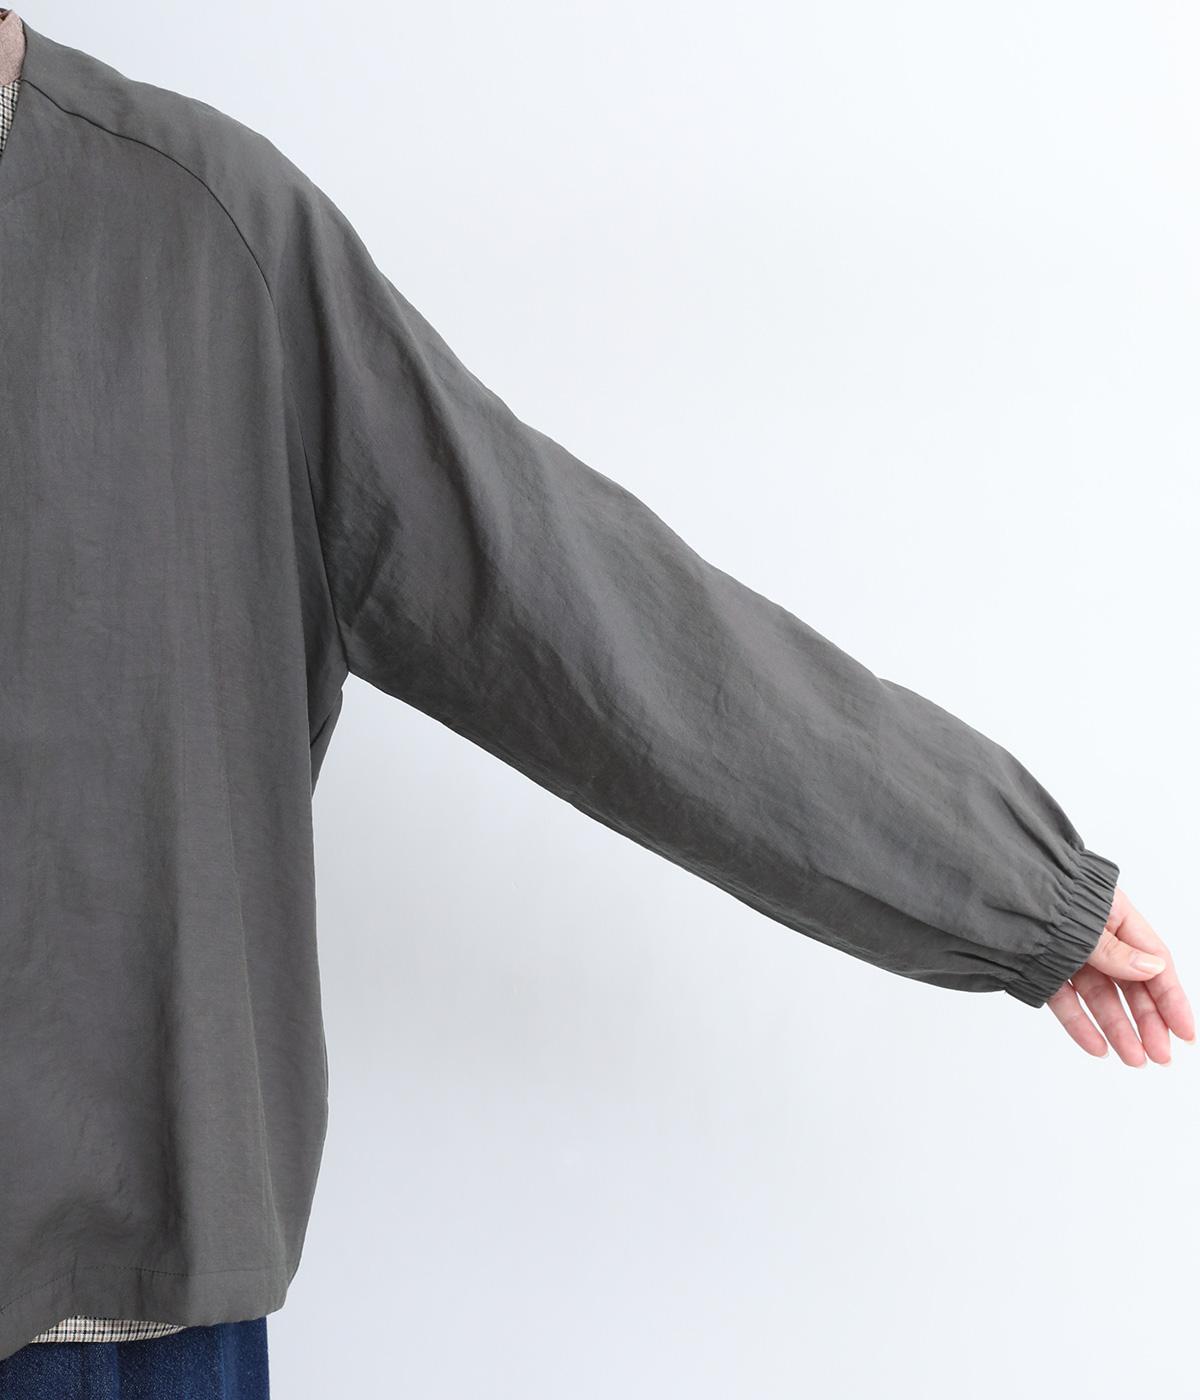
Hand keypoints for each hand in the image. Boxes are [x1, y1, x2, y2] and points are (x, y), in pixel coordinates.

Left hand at [1047, 886, 1193, 1064]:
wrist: (983, 884)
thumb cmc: (1035, 888)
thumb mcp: (1082, 921)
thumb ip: (1114, 950)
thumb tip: (1153, 969)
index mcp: (1113, 914)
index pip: (1154, 960)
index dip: (1171, 999)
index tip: (1185, 1033)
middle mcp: (1094, 935)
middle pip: (1130, 983)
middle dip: (1147, 1021)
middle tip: (1159, 1056)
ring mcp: (1068, 952)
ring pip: (1100, 996)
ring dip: (1117, 1028)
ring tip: (1133, 1060)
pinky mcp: (1041, 967)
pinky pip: (1065, 999)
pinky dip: (1080, 1023)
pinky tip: (1096, 1047)